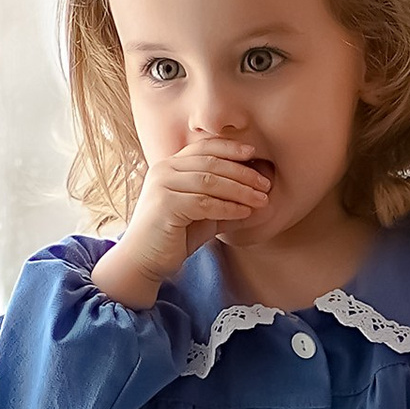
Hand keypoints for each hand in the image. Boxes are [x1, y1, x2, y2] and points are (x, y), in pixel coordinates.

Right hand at [96, 134, 272, 302]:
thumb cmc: (173, 237)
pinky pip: (204, 202)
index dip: (230, 148)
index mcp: (170, 165)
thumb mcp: (203, 214)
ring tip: (261, 199)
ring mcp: (162, 185)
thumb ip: (223, 200)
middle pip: (211, 162)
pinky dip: (228, 207)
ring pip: (210, 181)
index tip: (254, 153)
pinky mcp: (165, 204)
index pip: (204, 147)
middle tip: (265, 184)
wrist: (144, 260)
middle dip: (242, 172)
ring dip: (240, 190)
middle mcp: (164, 170)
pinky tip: (244, 212)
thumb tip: (257, 196)